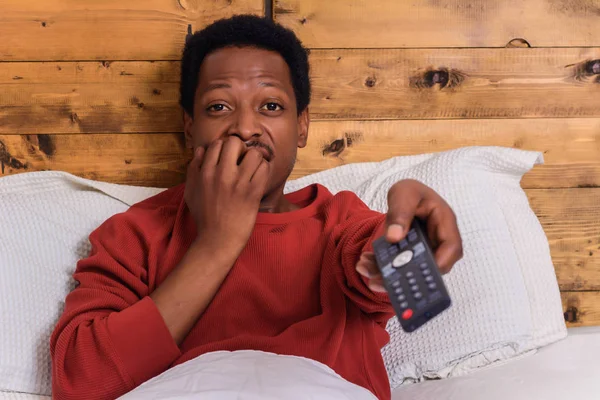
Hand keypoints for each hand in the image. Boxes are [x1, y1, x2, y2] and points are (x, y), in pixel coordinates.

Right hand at [184, 136, 269, 258]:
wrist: (217, 240)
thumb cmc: (204, 217)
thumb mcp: (190, 191)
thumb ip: (193, 169)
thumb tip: (200, 151)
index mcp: (204, 172)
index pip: (217, 144)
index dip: (224, 148)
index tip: (228, 159)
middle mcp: (221, 174)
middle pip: (235, 142)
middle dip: (240, 149)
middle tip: (242, 162)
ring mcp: (238, 183)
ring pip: (254, 153)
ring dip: (255, 159)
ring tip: (252, 170)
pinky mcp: (253, 193)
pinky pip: (264, 169)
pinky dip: (264, 170)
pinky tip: (259, 178)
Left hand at [356, 179, 462, 292]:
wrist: (403, 196)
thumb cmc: (410, 192)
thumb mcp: (404, 194)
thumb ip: (400, 212)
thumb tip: (394, 237)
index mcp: (444, 222)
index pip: (452, 248)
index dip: (439, 263)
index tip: (417, 271)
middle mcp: (437, 240)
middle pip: (429, 266)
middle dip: (404, 276)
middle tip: (379, 281)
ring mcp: (424, 250)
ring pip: (411, 269)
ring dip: (388, 275)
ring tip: (366, 272)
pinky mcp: (411, 256)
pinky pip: (399, 266)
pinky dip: (381, 267)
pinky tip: (365, 263)